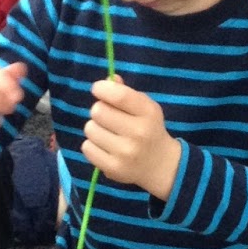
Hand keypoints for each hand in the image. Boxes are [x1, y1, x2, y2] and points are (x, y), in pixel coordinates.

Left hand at [83, 74, 181, 199]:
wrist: (161, 165)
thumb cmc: (149, 129)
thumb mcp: (145, 108)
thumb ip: (126, 92)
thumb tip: (109, 80)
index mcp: (148, 112)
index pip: (119, 95)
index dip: (102, 89)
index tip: (98, 89)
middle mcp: (138, 133)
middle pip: (98, 111)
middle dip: (99, 111)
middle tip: (107, 117)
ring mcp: (125, 153)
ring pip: (90, 129)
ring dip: (94, 128)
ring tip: (106, 133)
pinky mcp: (113, 168)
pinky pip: (87, 148)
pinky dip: (91, 145)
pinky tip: (103, 147)